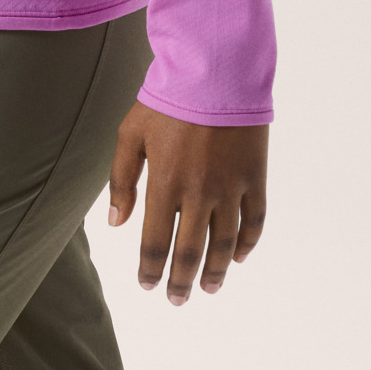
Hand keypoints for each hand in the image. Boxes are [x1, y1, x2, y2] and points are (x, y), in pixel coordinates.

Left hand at [108, 99, 267, 303]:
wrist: (214, 69)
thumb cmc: (167, 98)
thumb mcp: (131, 133)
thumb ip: (122, 179)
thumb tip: (116, 223)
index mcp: (164, 183)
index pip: (154, 242)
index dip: (150, 270)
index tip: (147, 285)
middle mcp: (198, 193)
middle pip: (190, 252)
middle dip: (181, 282)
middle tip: (177, 300)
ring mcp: (230, 187)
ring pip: (224, 244)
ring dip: (216, 271)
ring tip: (209, 289)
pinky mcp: (254, 177)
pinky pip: (254, 220)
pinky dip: (247, 243)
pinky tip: (237, 257)